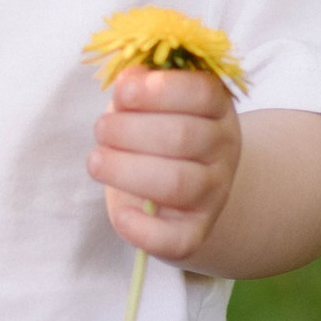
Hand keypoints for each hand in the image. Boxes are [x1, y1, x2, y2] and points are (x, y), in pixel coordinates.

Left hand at [88, 66, 240, 264]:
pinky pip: (175, 239)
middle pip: (182, 137)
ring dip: (126, 170)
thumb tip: (128, 82)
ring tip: (96, 161)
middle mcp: (223, 148)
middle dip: (129, 130)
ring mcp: (214, 192)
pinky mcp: (195, 232)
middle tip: (100, 130)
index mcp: (216, 107)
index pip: (202, 92)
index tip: (122, 92)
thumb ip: (141, 85)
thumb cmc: (156, 130)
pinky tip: (121, 213)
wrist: (184, 187)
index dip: (159, 89)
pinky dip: (142, 229)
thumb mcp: (152, 100)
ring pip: (177, 183)